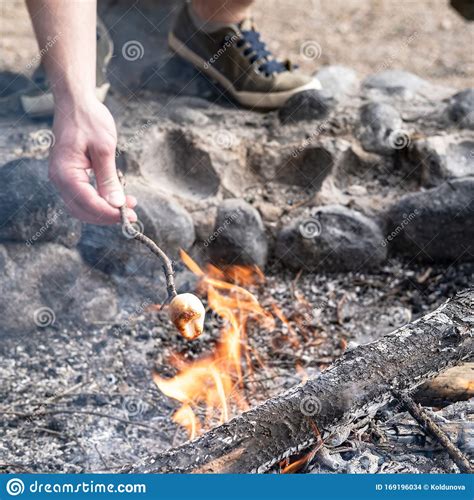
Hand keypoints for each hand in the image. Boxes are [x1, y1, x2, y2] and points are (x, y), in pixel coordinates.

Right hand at [49, 95, 136, 224]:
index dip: (109, 213)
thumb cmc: (89, 120)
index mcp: (65, 172)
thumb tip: (116, 204)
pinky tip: (115, 198)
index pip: (88, 203)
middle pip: (82, 210)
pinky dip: (98, 202)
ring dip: (103, 211)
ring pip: (81, 207)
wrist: (76, 102)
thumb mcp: (104, 148)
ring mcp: (62, 178)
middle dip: (107, 216)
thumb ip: (109, 178)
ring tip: (126, 207)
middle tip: (132, 215)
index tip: (130, 215)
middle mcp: (59, 178)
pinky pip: (82, 197)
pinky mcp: (69, 176)